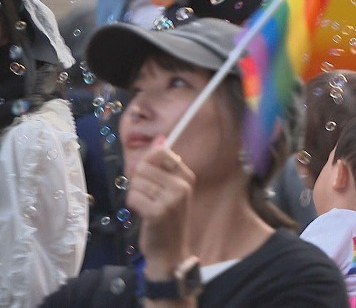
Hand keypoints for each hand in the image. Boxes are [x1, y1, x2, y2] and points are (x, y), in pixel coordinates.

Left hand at [126, 135, 195, 279]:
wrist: (170, 251)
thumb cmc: (168, 219)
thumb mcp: (170, 189)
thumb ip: (163, 165)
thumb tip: (160, 139)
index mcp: (187, 177)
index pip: (161, 153)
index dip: (148, 164)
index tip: (151, 179)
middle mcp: (182, 186)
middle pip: (144, 166)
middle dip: (138, 181)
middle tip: (147, 197)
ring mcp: (171, 199)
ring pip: (136, 182)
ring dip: (135, 195)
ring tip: (146, 206)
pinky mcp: (157, 212)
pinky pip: (133, 197)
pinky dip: (132, 205)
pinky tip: (142, 214)